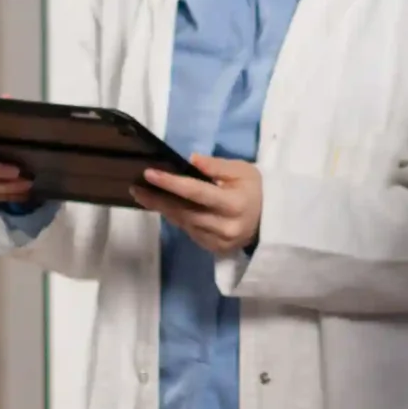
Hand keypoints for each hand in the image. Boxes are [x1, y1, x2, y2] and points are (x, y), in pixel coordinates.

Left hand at [133, 155, 263, 254]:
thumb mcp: (243, 171)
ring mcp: (218, 241)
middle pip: (184, 211)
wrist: (271, 220)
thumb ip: (216, 166)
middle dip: (157, 199)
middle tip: (136, 187)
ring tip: (145, 195)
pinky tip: (166, 207)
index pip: (196, 192)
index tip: (150, 173)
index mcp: (234, 204)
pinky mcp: (214, 249)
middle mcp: (224, 226)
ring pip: (183, 223)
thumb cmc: (255, 190)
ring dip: (163, 209)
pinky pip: (189, 232)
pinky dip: (177, 218)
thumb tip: (190, 159)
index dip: (171, 183)